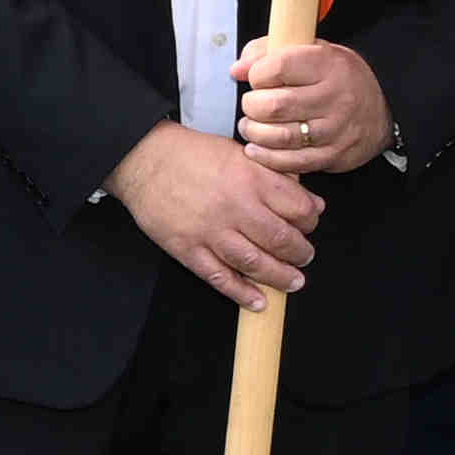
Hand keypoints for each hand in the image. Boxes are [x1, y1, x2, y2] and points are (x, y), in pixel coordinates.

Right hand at [115, 121, 320, 308]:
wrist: (143, 159)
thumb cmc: (191, 153)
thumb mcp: (240, 153)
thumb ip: (272, 175)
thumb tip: (306, 199)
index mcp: (251, 178)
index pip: (298, 208)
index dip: (310, 220)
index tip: (310, 224)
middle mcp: (236, 207)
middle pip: (282, 239)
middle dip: (300, 253)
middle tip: (304, 257)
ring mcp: (211, 231)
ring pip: (256, 263)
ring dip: (280, 276)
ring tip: (293, 281)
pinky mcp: (189, 249)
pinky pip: (220, 277)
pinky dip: (242, 293)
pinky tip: (258, 301)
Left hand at [229, 32, 389, 175]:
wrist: (380, 107)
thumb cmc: (334, 77)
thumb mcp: (310, 52)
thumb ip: (269, 51)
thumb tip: (237, 70)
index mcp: (328, 64)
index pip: (279, 67)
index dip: (257, 74)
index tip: (256, 78)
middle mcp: (335, 96)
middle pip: (275, 105)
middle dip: (252, 106)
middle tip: (251, 105)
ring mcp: (336, 129)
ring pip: (280, 136)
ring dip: (254, 132)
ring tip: (250, 125)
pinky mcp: (334, 155)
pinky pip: (291, 162)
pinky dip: (266, 157)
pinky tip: (256, 148)